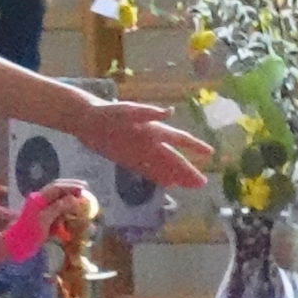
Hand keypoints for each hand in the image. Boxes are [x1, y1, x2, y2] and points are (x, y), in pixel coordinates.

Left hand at [2, 181, 87, 262]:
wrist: (14, 246)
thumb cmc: (27, 234)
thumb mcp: (44, 221)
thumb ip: (58, 208)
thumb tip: (73, 199)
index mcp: (38, 199)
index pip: (57, 188)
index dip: (71, 186)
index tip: (84, 188)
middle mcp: (38, 200)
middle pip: (56, 189)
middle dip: (71, 188)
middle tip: (85, 190)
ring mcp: (38, 208)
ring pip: (56, 197)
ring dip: (68, 196)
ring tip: (80, 198)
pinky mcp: (40, 216)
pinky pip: (54, 208)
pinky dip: (64, 207)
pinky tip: (71, 210)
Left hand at [82, 100, 211, 191]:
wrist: (87, 120)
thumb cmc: (108, 112)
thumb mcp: (126, 111)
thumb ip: (148, 113)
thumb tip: (169, 112)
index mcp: (153, 129)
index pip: (178, 138)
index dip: (194, 145)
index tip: (210, 153)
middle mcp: (150, 141)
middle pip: (173, 158)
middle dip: (187, 170)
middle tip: (202, 183)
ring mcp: (140, 152)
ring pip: (163, 166)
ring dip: (176, 176)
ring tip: (191, 186)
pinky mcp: (129, 159)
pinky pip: (147, 171)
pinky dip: (158, 177)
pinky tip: (168, 184)